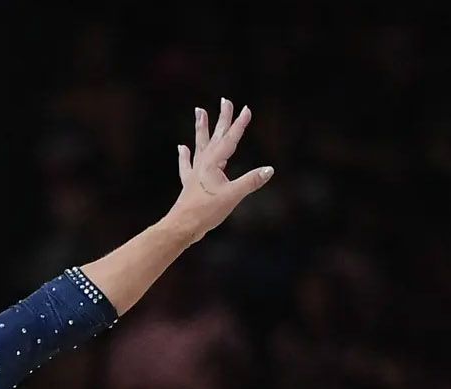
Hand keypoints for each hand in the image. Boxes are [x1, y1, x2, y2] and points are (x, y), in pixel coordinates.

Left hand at [167, 98, 273, 237]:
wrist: (182, 226)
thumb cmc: (206, 212)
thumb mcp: (232, 196)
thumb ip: (251, 181)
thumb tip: (269, 170)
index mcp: (213, 163)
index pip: (230, 139)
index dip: (239, 124)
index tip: (247, 108)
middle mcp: (203, 163)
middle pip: (215, 136)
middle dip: (222, 118)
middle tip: (225, 100)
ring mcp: (195, 172)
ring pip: (200, 144)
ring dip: (201, 128)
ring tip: (199, 111)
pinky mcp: (190, 183)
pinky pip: (187, 164)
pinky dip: (185, 155)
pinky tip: (182, 147)